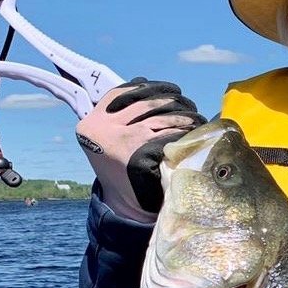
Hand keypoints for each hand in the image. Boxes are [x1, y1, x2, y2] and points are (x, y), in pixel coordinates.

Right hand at [76, 78, 205, 214]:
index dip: (150, 88)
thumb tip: (142, 82)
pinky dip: (183, 134)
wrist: (125, 205)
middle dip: (172, 101)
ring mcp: (121, 144)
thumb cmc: (121, 169)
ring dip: (183, 116)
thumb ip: (120, 115)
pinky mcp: (139, 158)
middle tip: (189, 103)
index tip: (170, 89)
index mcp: (91, 123)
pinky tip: (193, 132)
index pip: (122, 94)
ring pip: (160, 119)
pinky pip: (168, 138)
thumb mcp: (110, 138)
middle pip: (145, 104)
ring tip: (195, 117)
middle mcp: (103, 131)